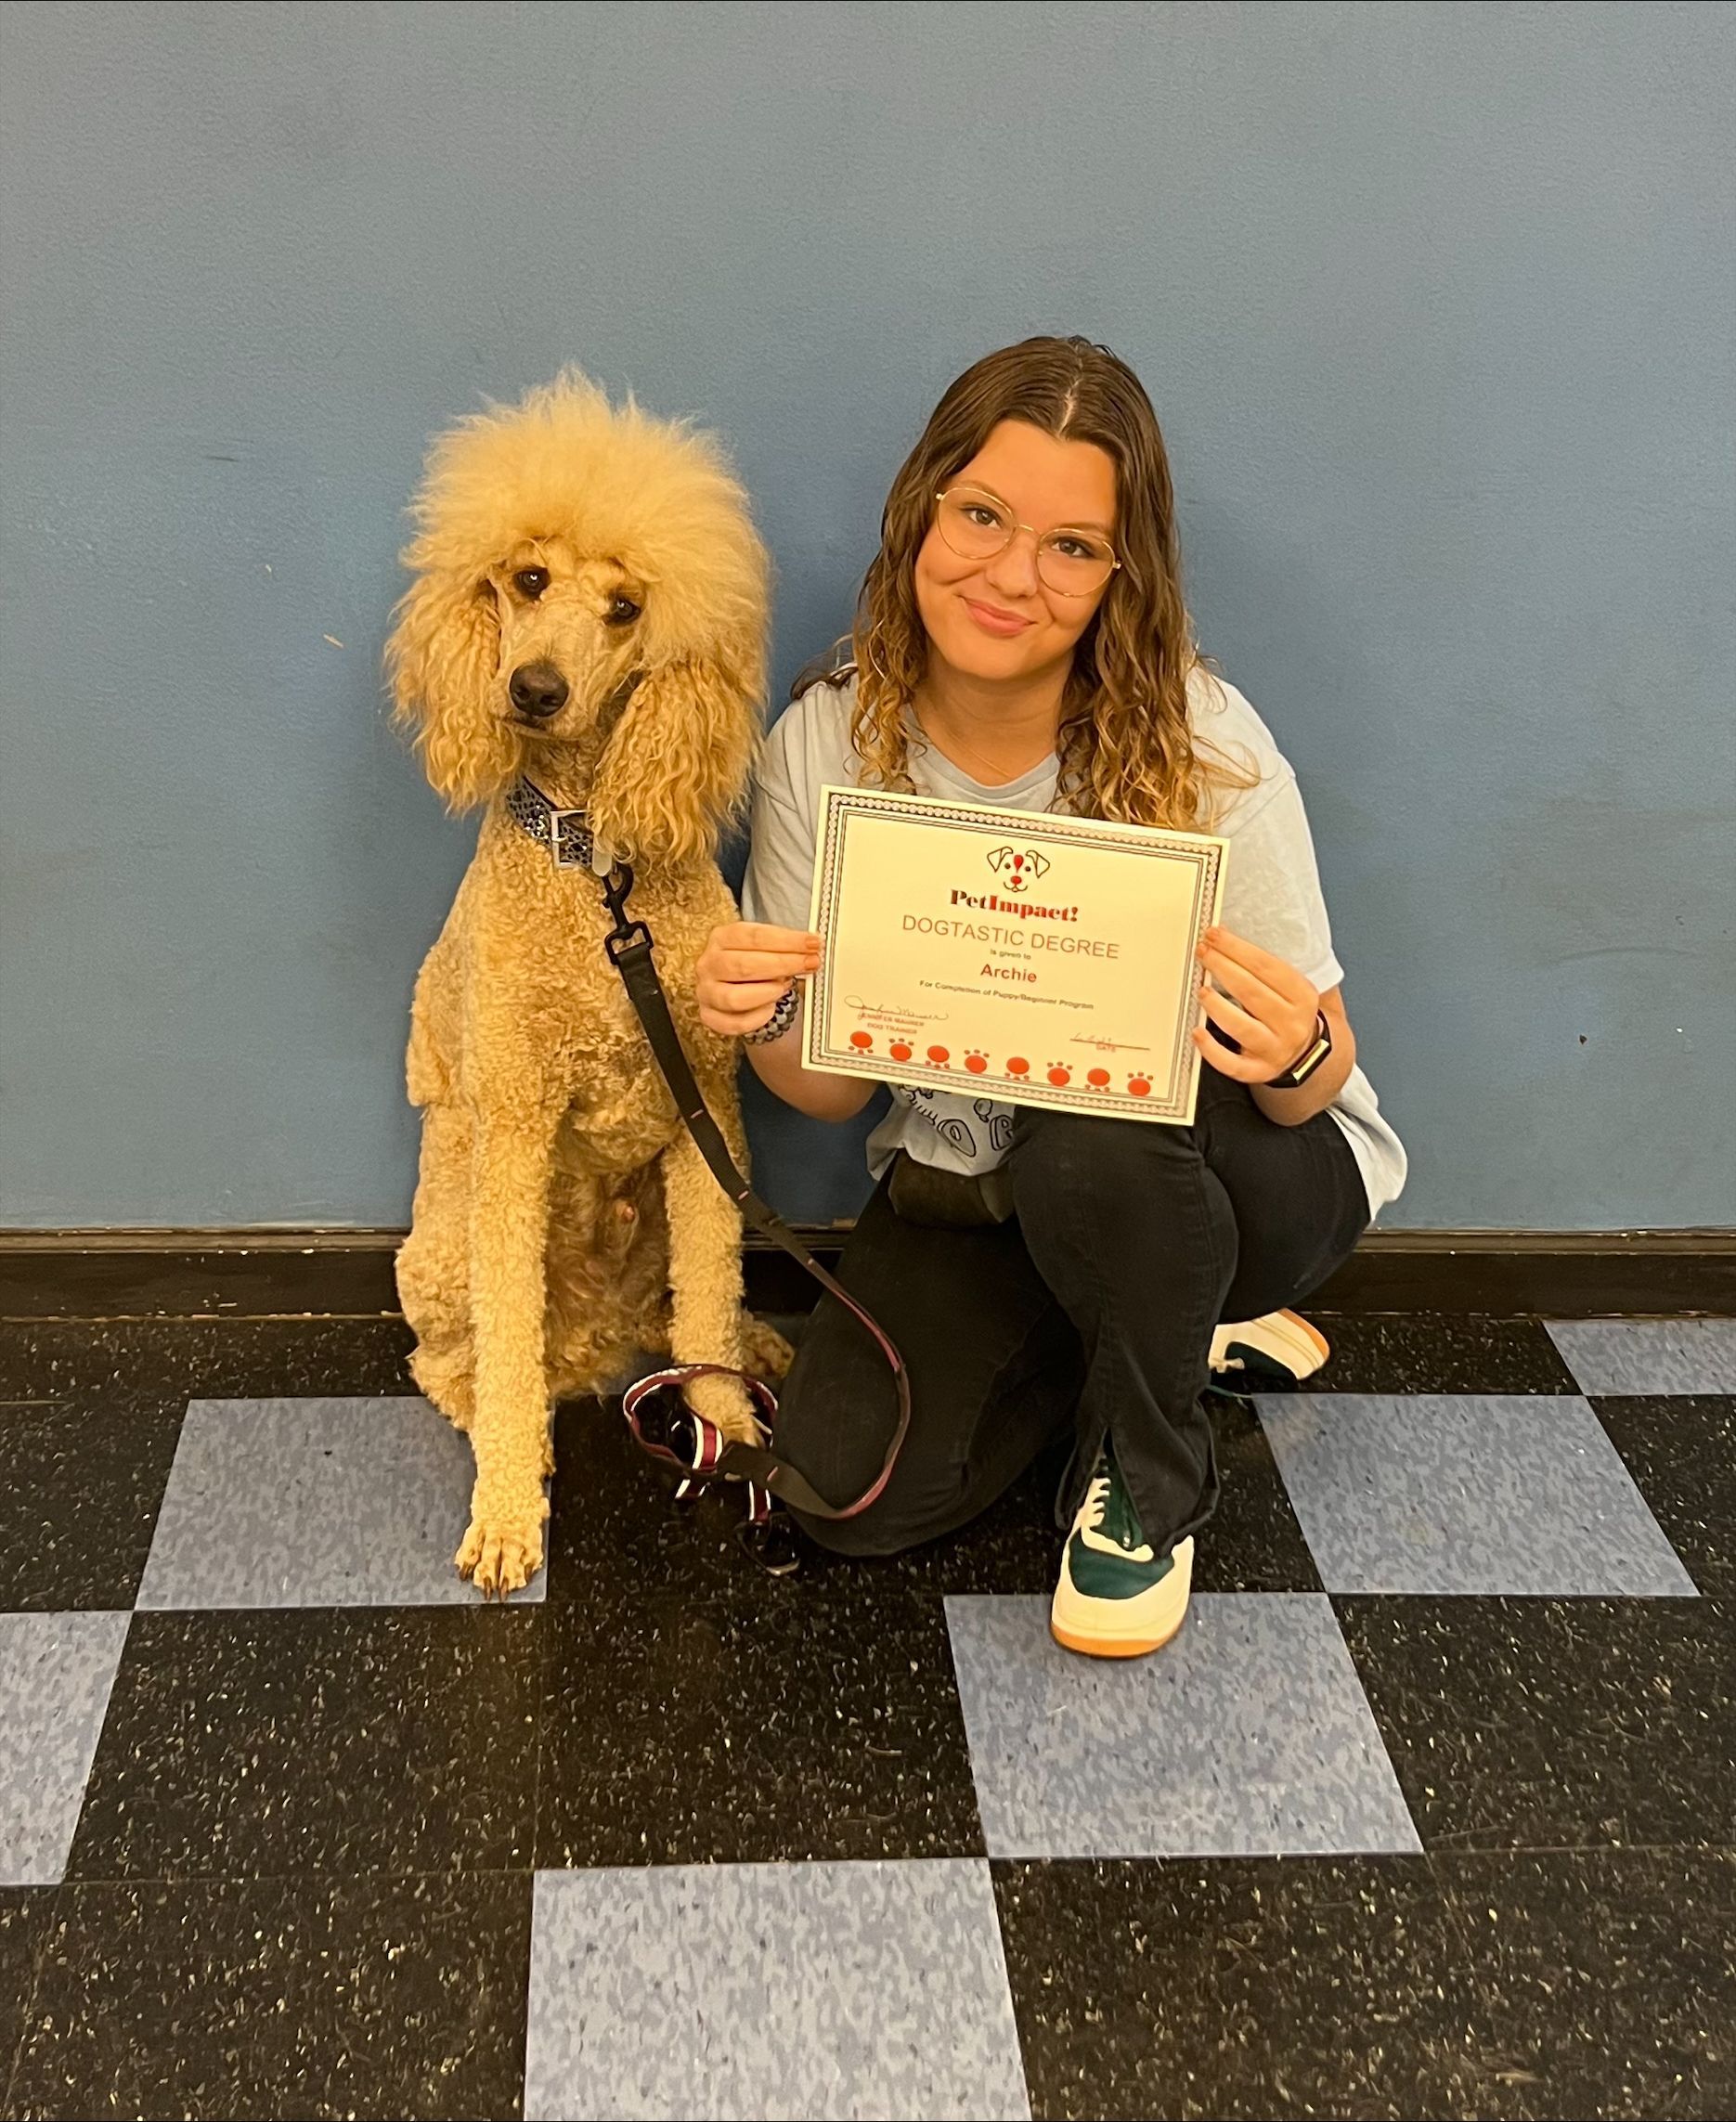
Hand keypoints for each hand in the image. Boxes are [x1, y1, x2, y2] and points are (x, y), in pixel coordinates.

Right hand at [696, 921, 821, 1036]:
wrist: (729, 985)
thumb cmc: (751, 963)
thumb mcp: (763, 947)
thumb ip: (783, 948)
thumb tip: (812, 952)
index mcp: (721, 938)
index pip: (754, 936)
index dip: (787, 940)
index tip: (813, 943)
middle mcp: (709, 964)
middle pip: (745, 965)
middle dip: (784, 964)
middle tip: (810, 964)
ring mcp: (706, 992)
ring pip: (735, 998)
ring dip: (767, 992)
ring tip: (786, 987)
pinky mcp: (710, 1017)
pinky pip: (735, 1023)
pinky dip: (758, 1018)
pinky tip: (772, 1008)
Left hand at [1192, 925, 1319, 1083]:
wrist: (1305, 1053)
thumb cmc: (1288, 1012)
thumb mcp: (1291, 987)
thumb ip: (1263, 967)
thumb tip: (1223, 940)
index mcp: (1303, 997)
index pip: (1267, 967)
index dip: (1237, 949)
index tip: (1215, 935)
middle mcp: (1292, 1024)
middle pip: (1253, 992)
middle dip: (1224, 968)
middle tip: (1204, 953)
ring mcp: (1275, 1049)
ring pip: (1242, 1027)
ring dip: (1218, 1006)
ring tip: (1202, 990)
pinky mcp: (1258, 1070)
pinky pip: (1233, 1064)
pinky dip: (1212, 1050)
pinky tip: (1198, 1033)